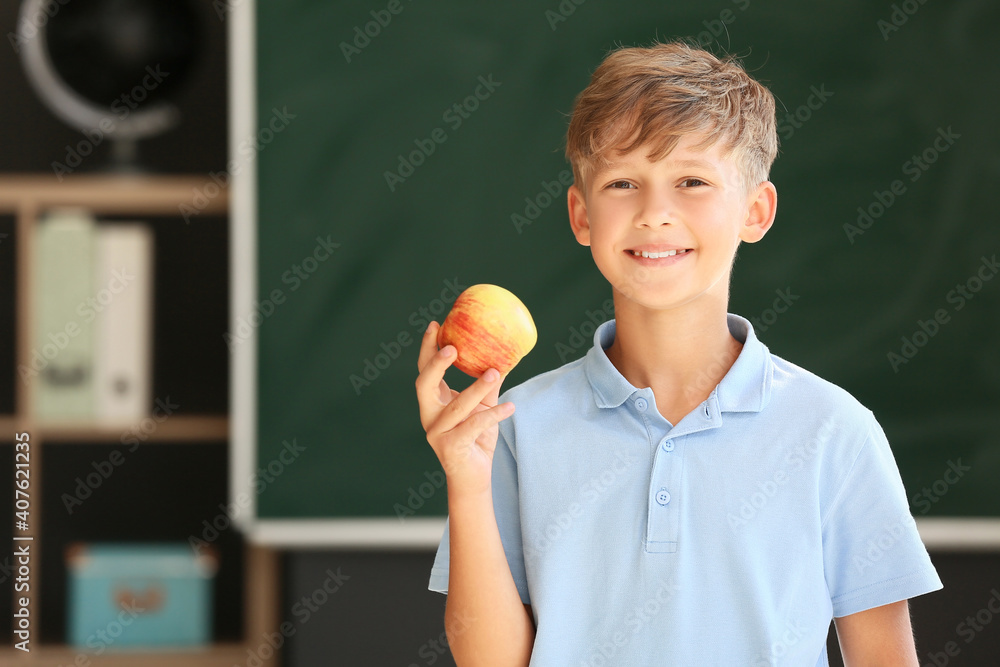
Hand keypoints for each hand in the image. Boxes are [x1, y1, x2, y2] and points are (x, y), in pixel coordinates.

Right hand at [415, 321, 514, 497]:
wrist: (473, 476)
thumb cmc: (477, 438)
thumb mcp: (484, 406)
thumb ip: (489, 384)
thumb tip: (505, 355)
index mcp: (433, 401)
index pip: (424, 370)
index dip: (427, 348)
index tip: (436, 324)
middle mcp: (429, 415)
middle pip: (423, 384)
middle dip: (436, 364)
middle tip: (453, 347)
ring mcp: (437, 433)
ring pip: (456, 406)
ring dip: (476, 388)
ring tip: (493, 372)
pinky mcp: (452, 448)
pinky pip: (473, 426)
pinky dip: (492, 415)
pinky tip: (510, 406)